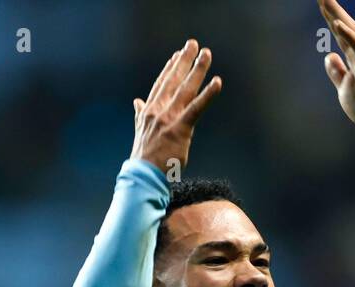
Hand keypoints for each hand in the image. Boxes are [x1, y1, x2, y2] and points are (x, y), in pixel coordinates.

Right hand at [131, 39, 221, 174]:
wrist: (143, 175)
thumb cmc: (145, 156)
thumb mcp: (140, 131)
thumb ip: (140, 114)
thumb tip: (137, 101)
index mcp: (149, 111)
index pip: (161, 84)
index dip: (170, 68)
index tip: (177, 55)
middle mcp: (158, 111)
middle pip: (173, 80)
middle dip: (184, 60)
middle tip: (193, 44)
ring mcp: (169, 118)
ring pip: (185, 88)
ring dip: (197, 69)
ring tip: (206, 54)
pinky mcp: (180, 129)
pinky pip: (197, 108)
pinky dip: (208, 94)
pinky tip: (217, 82)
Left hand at [318, 0, 354, 126]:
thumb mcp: (344, 87)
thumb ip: (337, 71)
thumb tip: (329, 55)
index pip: (341, 35)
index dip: (331, 20)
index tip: (322, 5)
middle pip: (346, 28)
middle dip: (333, 11)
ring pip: (352, 31)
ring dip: (339, 16)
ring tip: (326, 2)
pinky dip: (349, 35)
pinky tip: (338, 24)